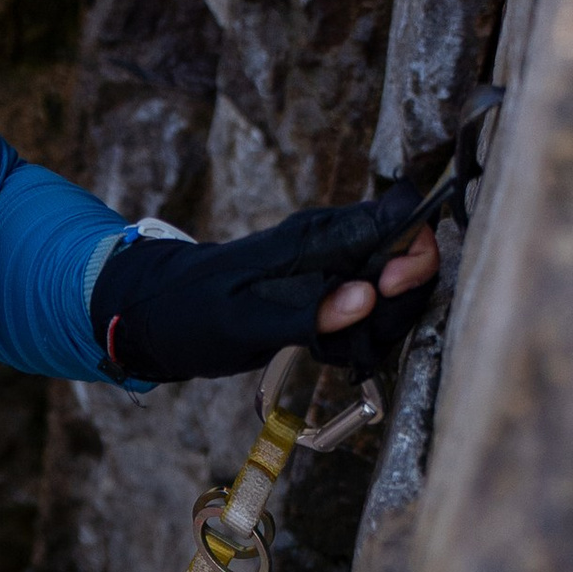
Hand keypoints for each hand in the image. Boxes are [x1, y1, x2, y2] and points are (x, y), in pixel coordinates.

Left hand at [94, 191, 440, 383]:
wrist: (159, 315)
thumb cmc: (192, 313)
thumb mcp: (244, 322)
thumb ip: (309, 313)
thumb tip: (367, 297)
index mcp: (317, 236)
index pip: (400, 220)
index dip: (413, 255)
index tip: (387, 293)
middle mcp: (331, 244)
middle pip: (407, 262)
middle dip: (398, 305)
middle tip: (357, 340)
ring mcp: (331, 269)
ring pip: (391, 294)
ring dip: (376, 330)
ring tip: (331, 349)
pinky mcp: (326, 293)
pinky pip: (366, 315)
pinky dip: (356, 339)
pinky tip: (325, 351)